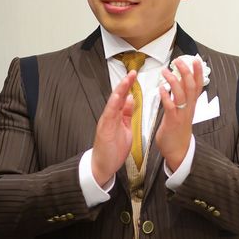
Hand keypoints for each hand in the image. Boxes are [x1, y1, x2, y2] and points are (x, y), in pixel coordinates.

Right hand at [91, 71, 136, 186]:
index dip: (129, 86)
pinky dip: (112, 105)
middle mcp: (111, 117)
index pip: (123, 97)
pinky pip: (109, 115)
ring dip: (119, 91)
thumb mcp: (125, 128)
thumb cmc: (114, 149)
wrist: (103, 165)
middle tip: (132, 72)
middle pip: (118, 97)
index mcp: (117, 116)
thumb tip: (131, 100)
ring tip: (126, 80)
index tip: (135, 76)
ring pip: (113, 102)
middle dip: (125, 84)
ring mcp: (106, 122)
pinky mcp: (104, 129)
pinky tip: (117, 97)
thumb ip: (127, 114)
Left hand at [155, 58, 203, 170]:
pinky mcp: (172, 121)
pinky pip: (170, 107)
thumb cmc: (178, 131)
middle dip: (186, 72)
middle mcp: (189, 108)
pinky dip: (166, 96)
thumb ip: (182, 97)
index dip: (198, 72)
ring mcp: (181, 114)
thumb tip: (179, 82)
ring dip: (174, 81)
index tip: (196, 60)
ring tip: (165, 71)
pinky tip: (161, 88)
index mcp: (191, 105)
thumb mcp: (183, 112)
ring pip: (182, 94)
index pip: (198, 85)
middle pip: (191, 86)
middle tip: (179, 61)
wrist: (178, 151)